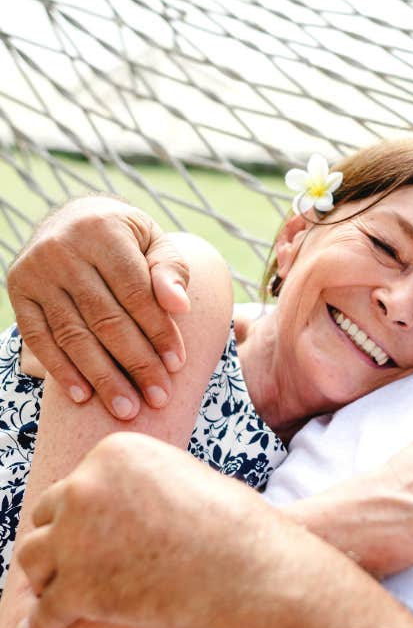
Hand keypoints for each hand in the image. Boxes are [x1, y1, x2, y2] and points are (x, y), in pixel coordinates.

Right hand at [8, 196, 190, 418]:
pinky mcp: (18, 290)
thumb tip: (180, 306)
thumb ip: (170, 270)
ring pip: (74, 335)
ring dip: (102, 377)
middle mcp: (63, 249)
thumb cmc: (129, 239)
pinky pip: (39, 338)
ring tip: (127, 409)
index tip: (178, 365)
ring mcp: (36, 271)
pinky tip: (83, 397)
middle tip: (158, 398)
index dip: (158, 331)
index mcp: (102, 231)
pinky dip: (61, 370)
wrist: (75, 218)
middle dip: (136, 363)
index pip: (135, 293)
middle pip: (106, 319)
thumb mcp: (155, 242)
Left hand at [17, 433, 270, 627]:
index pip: (77, 481)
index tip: (104, 531)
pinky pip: (43, 612)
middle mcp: (85, 487)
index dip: (88, 509)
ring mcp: (75, 539)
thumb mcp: (182, 477)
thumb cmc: (227, 523)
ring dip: (45, 575)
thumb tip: (114, 505)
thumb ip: (140, 482)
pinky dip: (42, 623)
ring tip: (57, 592)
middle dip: (62, 536)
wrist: (244, 567)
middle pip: (47, 513)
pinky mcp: (76, 589)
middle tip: (80, 559)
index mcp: (113, 453)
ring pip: (31, 558)